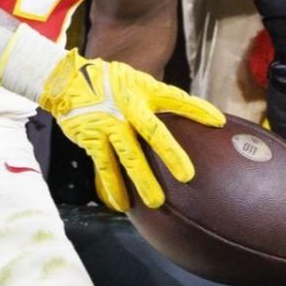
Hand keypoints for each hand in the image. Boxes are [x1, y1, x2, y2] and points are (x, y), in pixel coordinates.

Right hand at [36, 50, 224, 211]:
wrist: (67, 80)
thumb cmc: (109, 83)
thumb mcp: (136, 81)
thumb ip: (157, 98)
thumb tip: (185, 117)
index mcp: (143, 90)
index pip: (176, 98)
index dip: (197, 109)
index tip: (218, 122)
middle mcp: (127, 106)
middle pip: (152, 131)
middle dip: (170, 154)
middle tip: (187, 175)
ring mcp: (109, 123)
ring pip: (128, 155)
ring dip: (142, 180)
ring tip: (156, 202)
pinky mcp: (92, 137)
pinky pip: (104, 166)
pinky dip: (112, 186)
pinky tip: (121, 204)